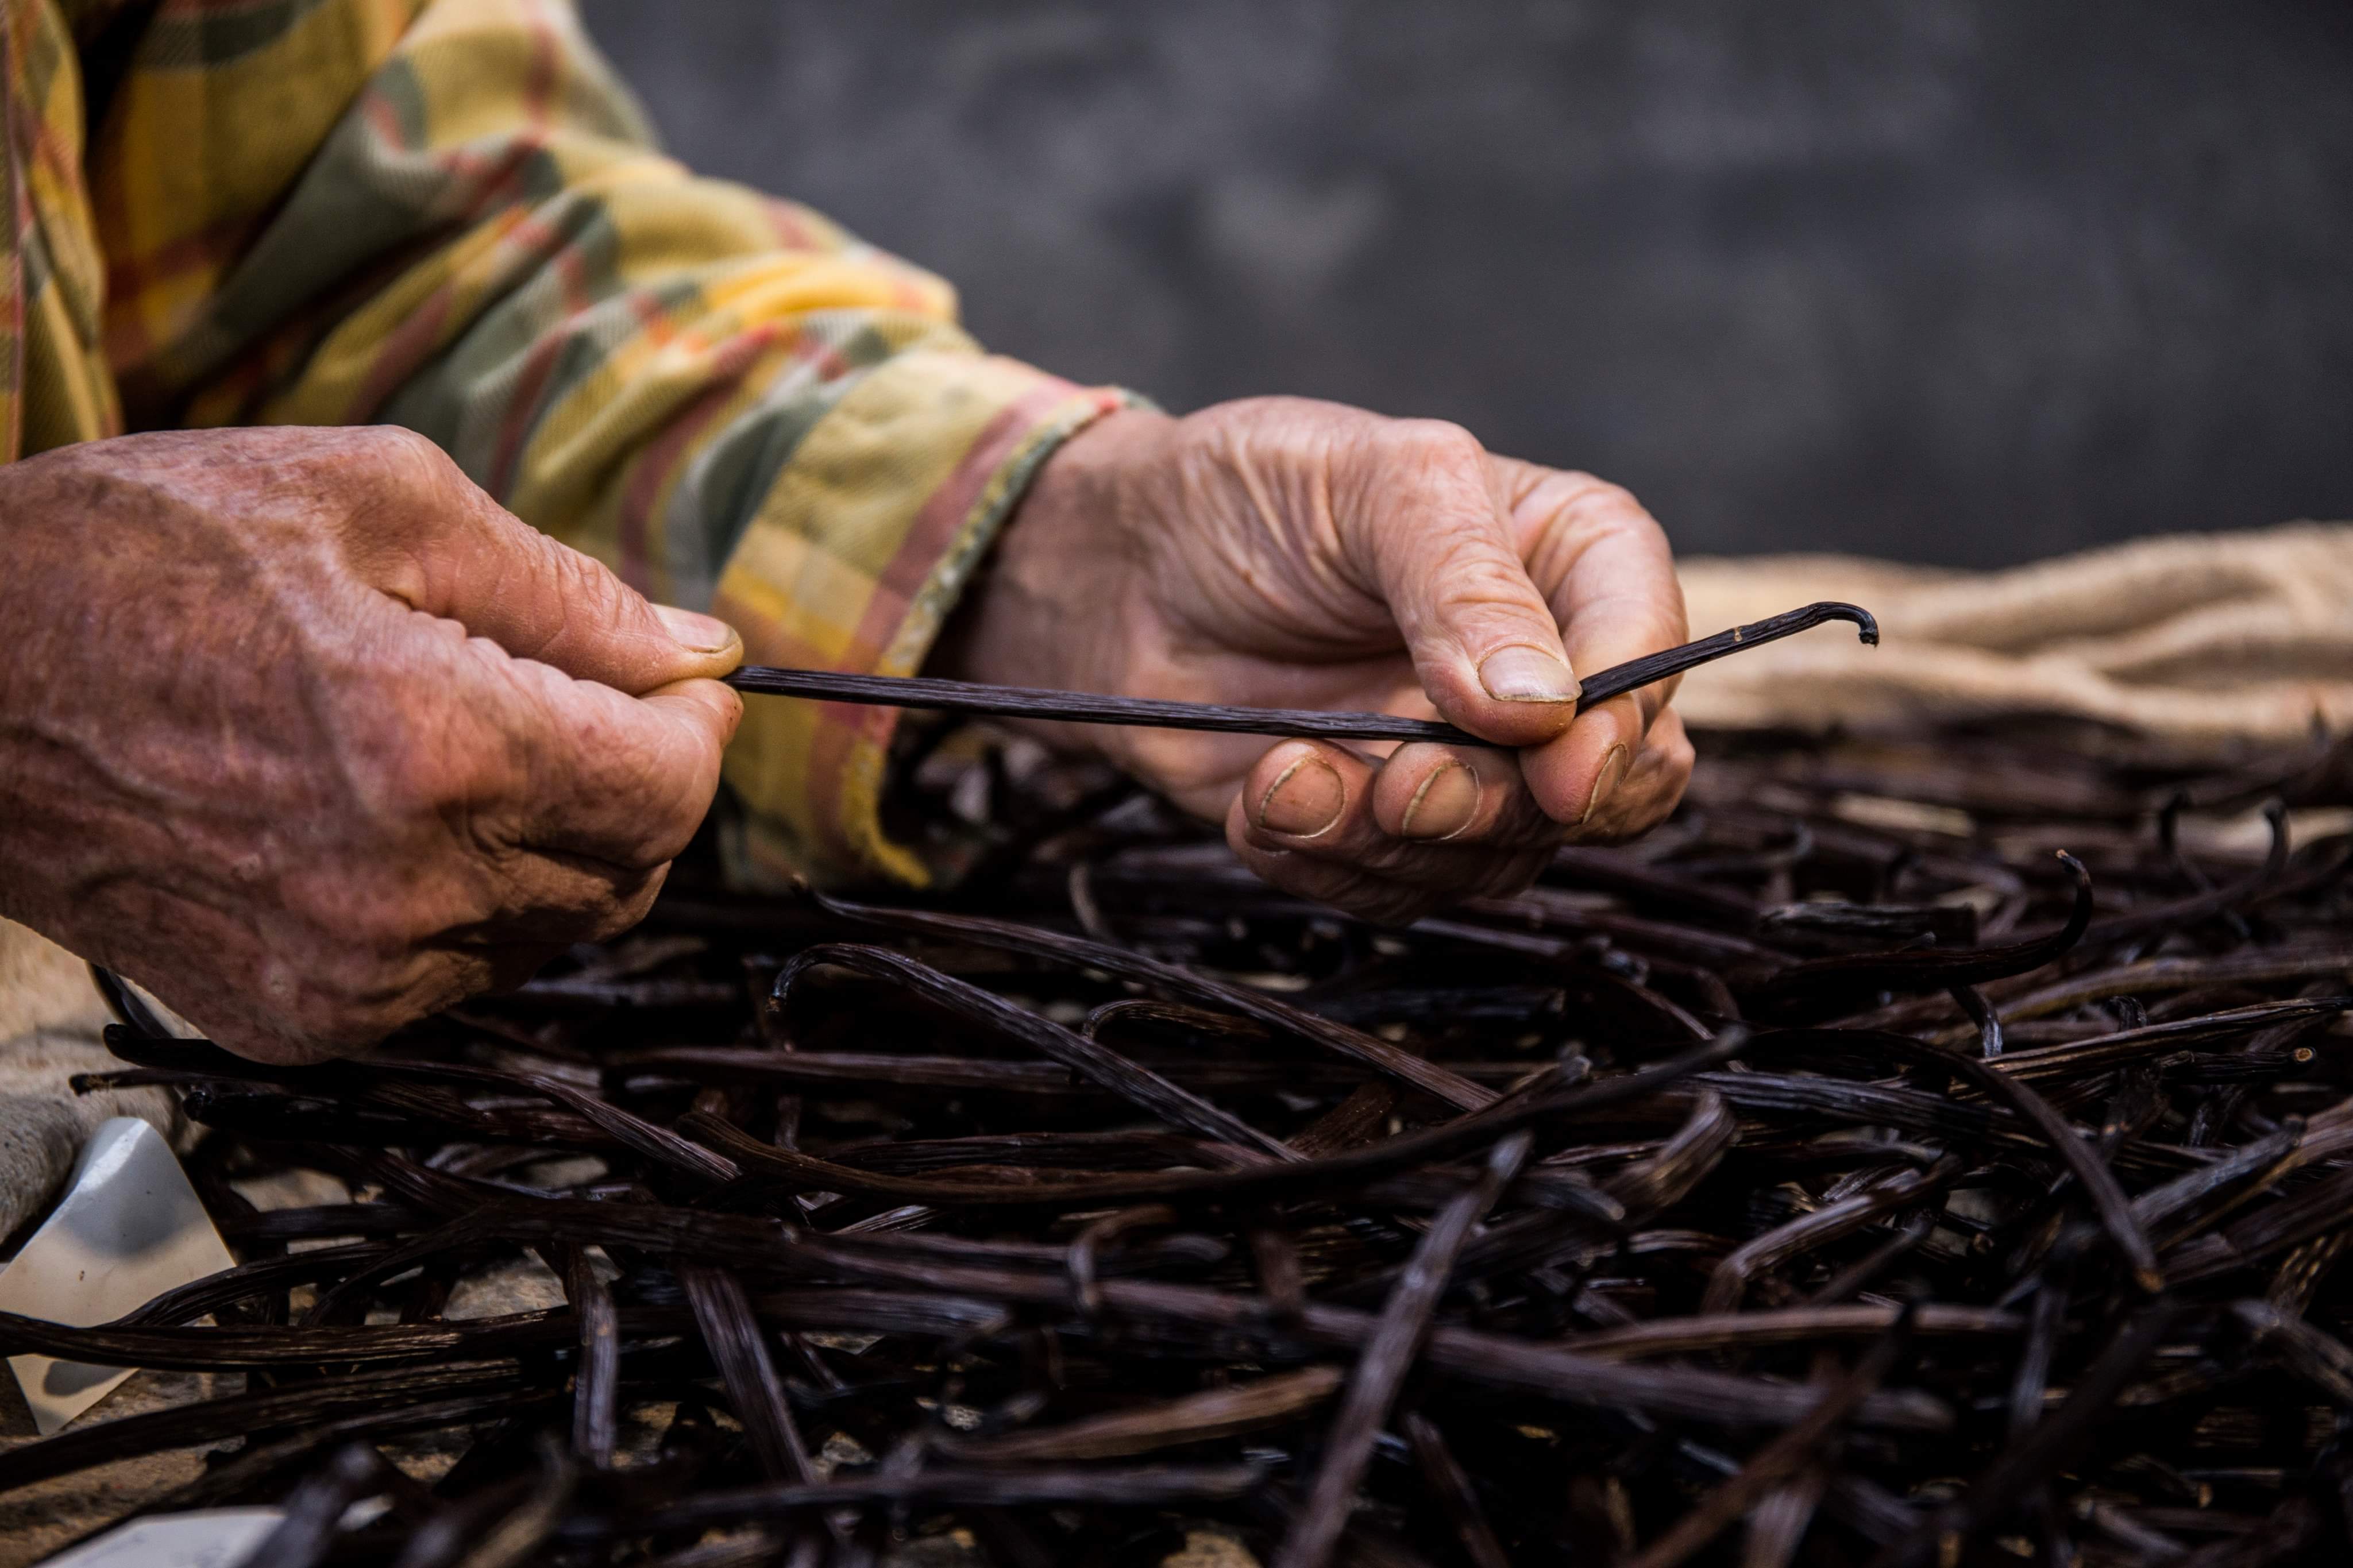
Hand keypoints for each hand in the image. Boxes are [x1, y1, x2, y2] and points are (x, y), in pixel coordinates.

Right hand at [0, 428, 742, 1062]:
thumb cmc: (146, 550)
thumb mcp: (377, 499)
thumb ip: (568, 591)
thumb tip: (702, 653)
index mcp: (429, 749)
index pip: (669, 789)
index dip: (693, 727)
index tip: (672, 677)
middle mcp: (398, 891)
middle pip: (630, 870)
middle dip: (632, 778)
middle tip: (566, 692)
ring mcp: (345, 978)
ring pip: (555, 928)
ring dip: (555, 840)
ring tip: (457, 740)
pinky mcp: (297, 1023)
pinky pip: (461, 971)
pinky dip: (470, 897)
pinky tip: (392, 816)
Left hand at [936, 398, 1693, 921]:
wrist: (1116, 567)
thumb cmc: (1250, 491)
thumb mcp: (1370, 481)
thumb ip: (1463, 579)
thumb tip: (1541, 704)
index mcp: (1567, 560)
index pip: (1649, 650)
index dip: (1620, 721)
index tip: (1560, 761)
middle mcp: (1536, 675)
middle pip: (1589, 786)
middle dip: (1497, 803)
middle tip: (1403, 786)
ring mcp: (1460, 760)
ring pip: (1492, 856)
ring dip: (1393, 839)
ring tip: (1291, 778)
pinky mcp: (1375, 828)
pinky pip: (1390, 888)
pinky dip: (1323, 859)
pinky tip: (1261, 799)